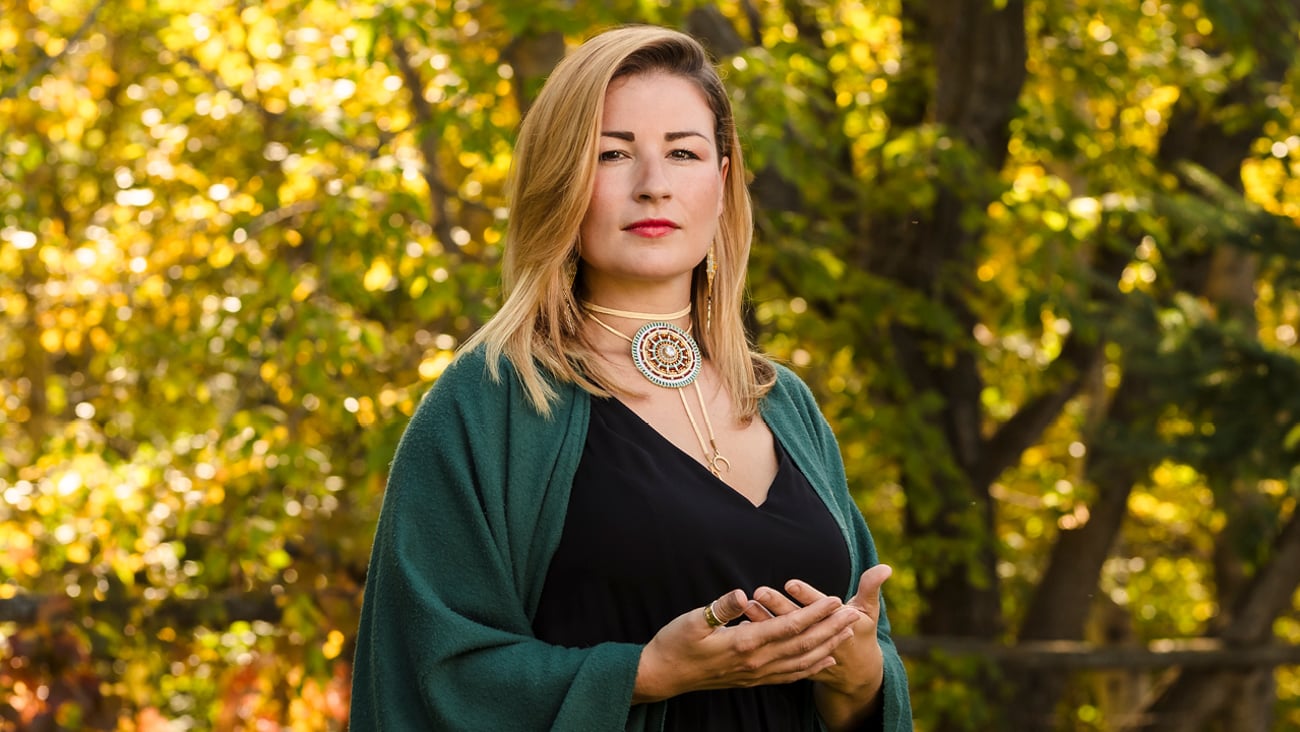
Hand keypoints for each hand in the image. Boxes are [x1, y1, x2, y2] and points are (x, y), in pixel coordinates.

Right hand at [632, 588, 860, 703]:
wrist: (664, 675)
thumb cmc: (676, 642)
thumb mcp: (692, 620)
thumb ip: (720, 608)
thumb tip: (740, 594)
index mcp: (744, 643)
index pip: (789, 626)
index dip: (815, 613)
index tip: (836, 599)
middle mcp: (756, 662)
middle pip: (804, 644)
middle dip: (832, 628)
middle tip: (855, 613)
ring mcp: (756, 674)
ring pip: (802, 661)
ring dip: (828, 646)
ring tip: (848, 633)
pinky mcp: (753, 679)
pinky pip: (790, 675)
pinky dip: (812, 666)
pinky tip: (825, 658)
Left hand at [753, 565, 892, 726]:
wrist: (857, 674)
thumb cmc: (862, 633)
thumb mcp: (868, 610)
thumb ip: (871, 587)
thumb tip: (886, 568)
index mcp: (840, 626)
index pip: (823, 610)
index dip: (807, 596)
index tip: (790, 582)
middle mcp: (822, 642)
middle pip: (798, 624)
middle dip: (779, 606)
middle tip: (760, 590)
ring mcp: (808, 655)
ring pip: (784, 639)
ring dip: (766, 622)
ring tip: (748, 606)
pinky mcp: (795, 665)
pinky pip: (775, 652)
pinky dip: (762, 641)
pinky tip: (745, 626)